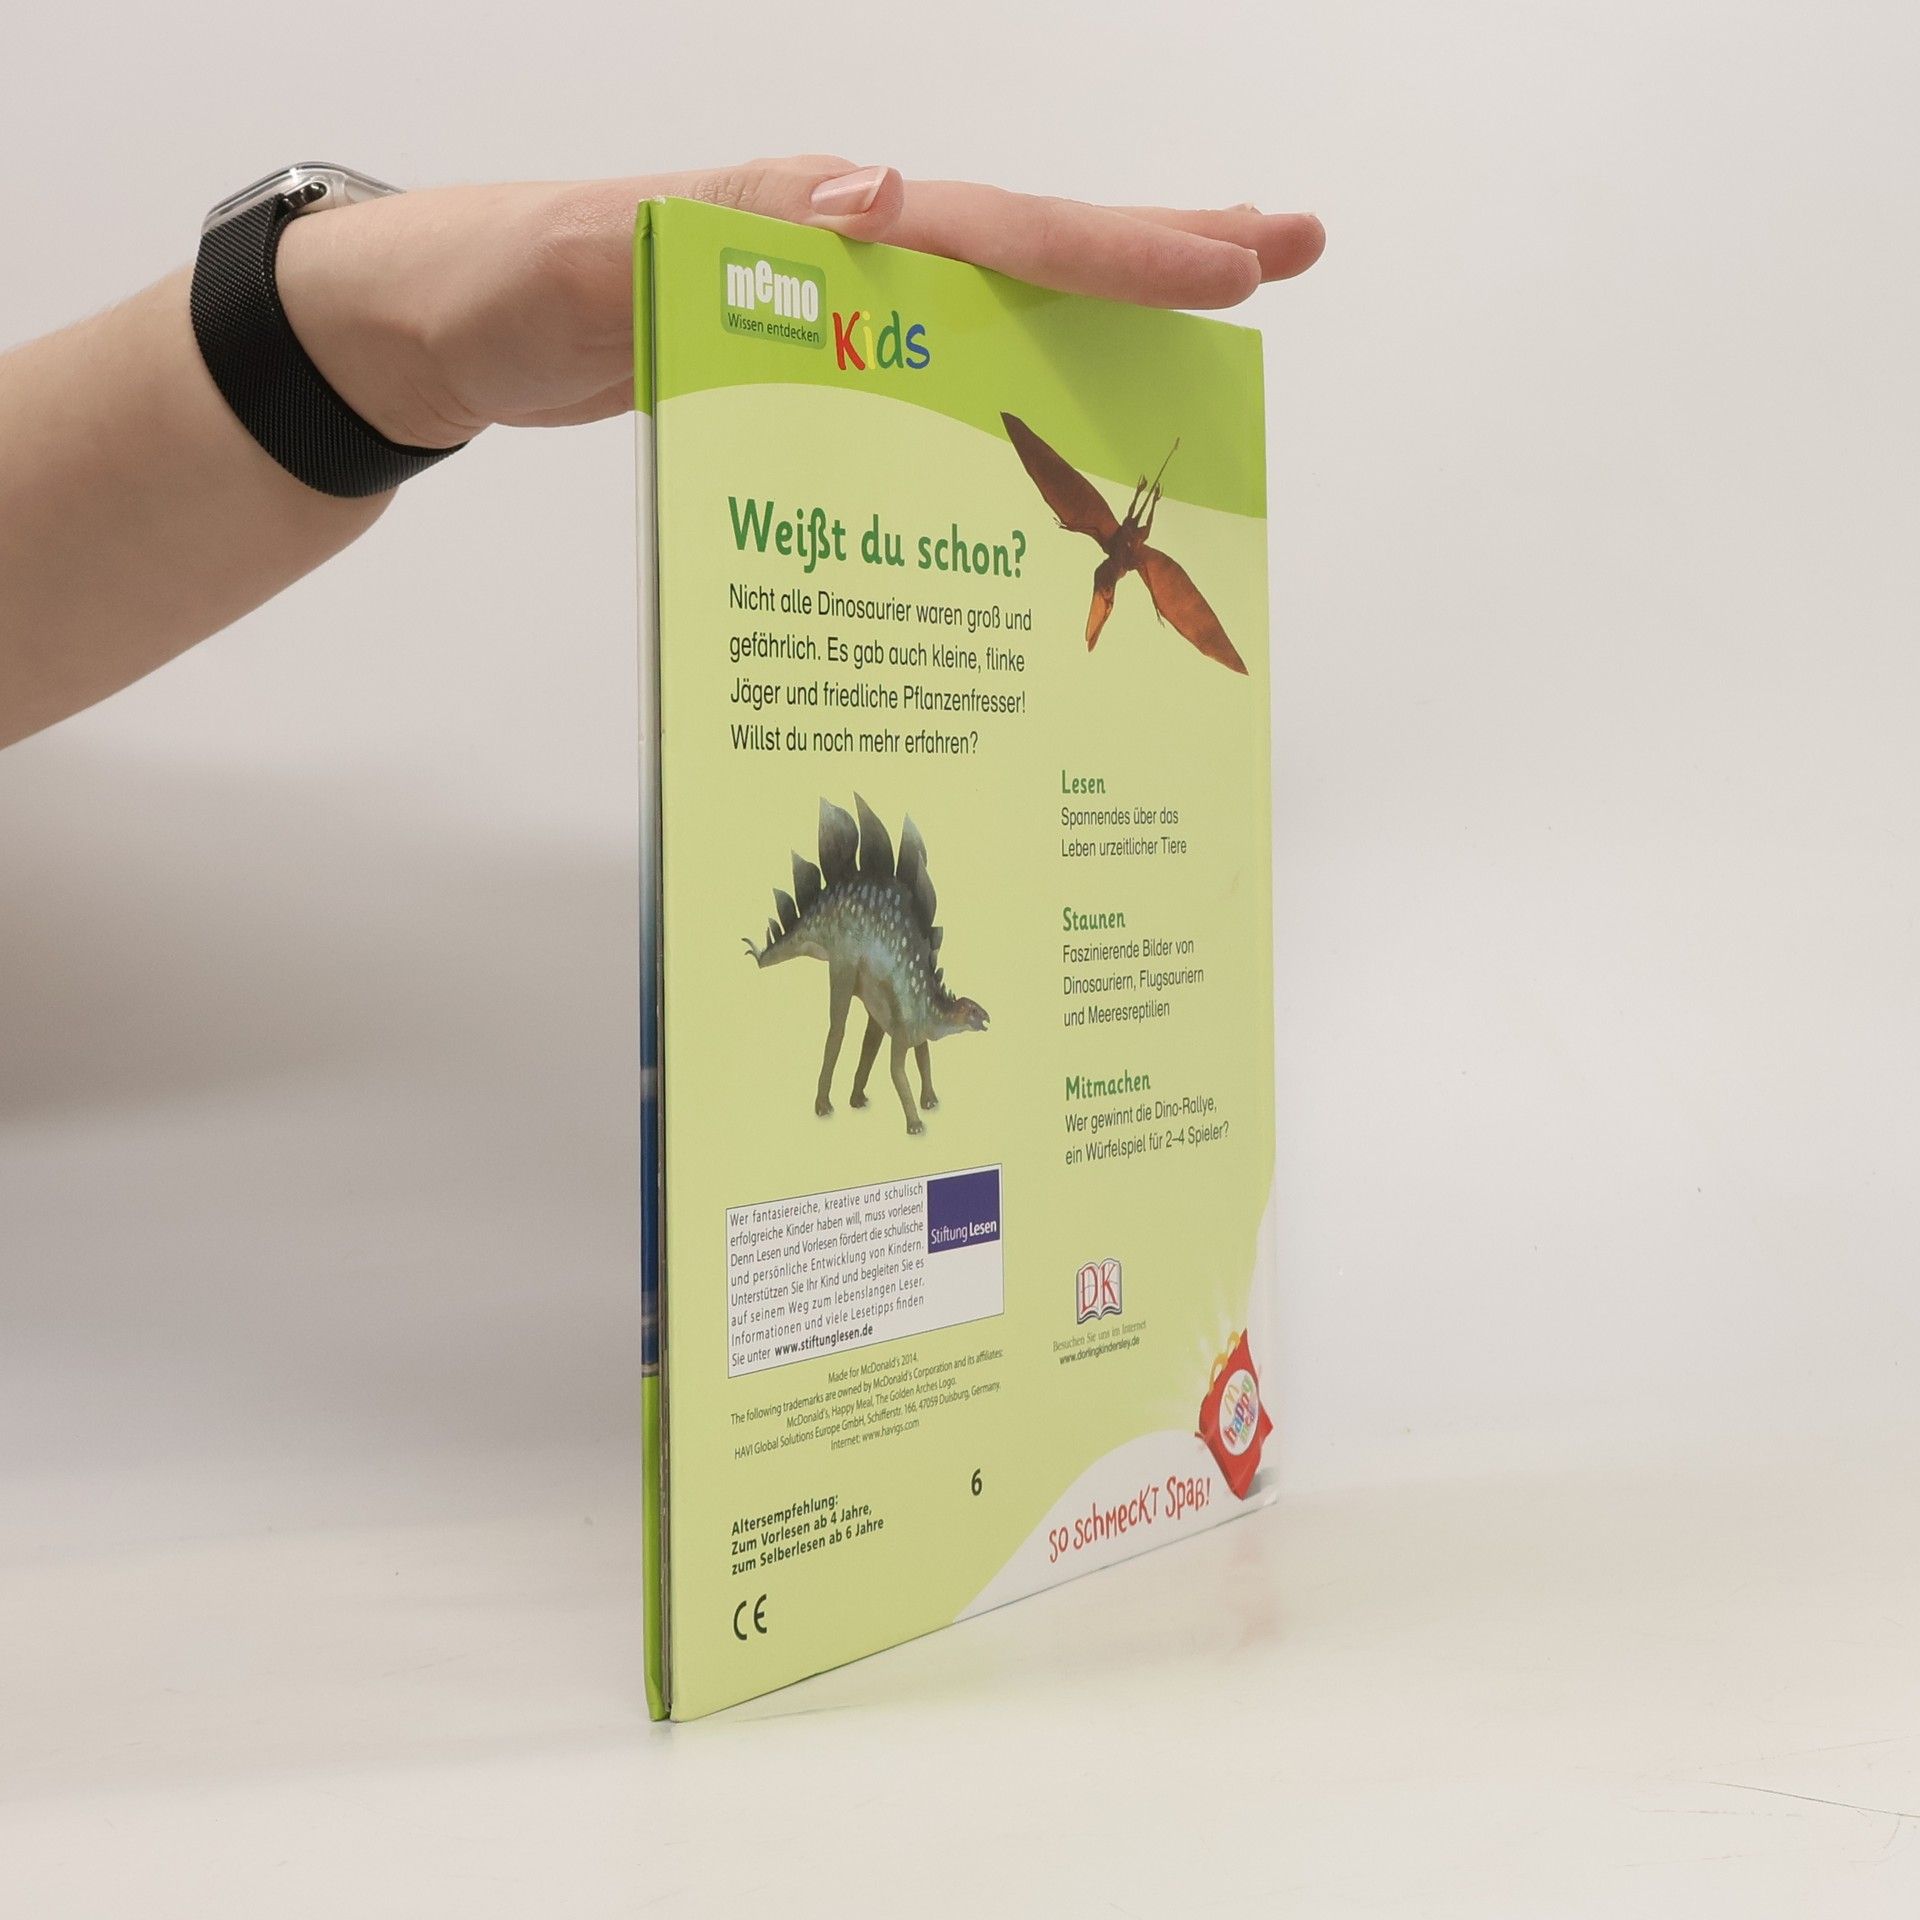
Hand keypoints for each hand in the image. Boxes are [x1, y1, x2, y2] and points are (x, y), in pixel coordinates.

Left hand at [274, 156, 1324, 450]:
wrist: (444, 325)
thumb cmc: (503, 283)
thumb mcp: (594, 253)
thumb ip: (726, 226)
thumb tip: (881, 195)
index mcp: (818, 223)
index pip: (993, 230)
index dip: (1114, 252)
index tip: (1230, 262)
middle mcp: (844, 251)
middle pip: (1027, 245)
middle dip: (1157, 248)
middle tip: (1284, 249)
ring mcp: (832, 303)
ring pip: (994, 302)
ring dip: (1103, 312)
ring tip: (1210, 319)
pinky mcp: (808, 356)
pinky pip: (935, 365)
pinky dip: (1009, 379)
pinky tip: (1048, 417)